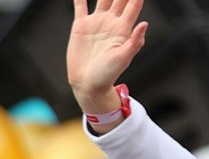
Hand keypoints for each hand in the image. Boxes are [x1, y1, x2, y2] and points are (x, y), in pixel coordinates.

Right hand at [67, 0, 145, 117]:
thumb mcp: (123, 58)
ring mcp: (96, 23)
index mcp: (123, 27)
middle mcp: (111, 21)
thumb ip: (134, 42)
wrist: (88, 83)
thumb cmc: (108, 74)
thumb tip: (144, 24)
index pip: (134, 4)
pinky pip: (80, 7)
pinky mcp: (81, 27)